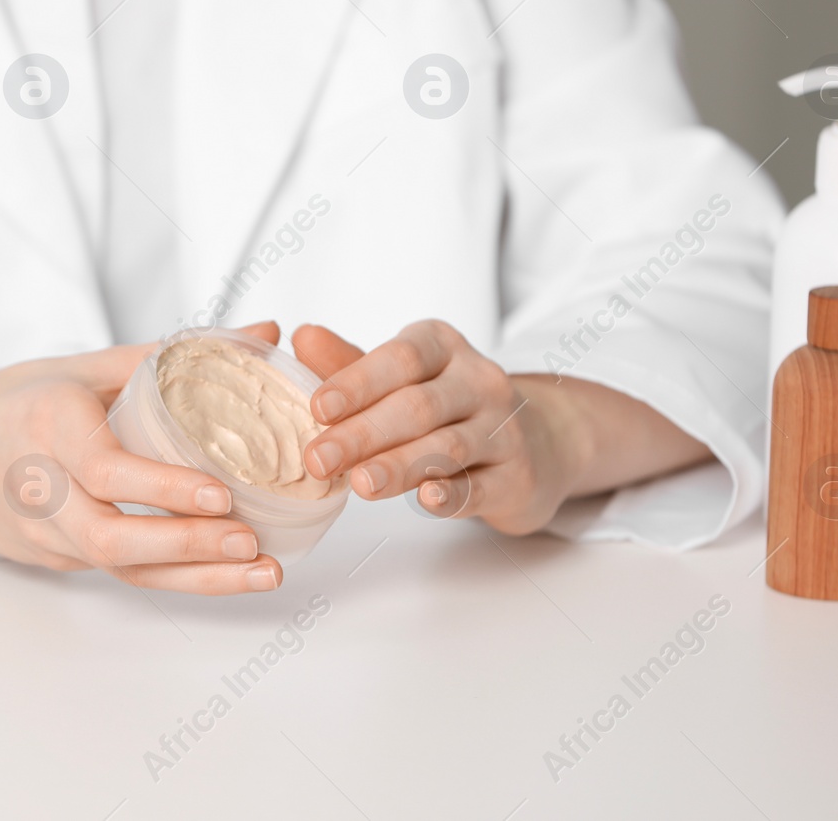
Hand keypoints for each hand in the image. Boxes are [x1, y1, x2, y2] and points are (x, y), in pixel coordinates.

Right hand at [0, 324, 287, 593]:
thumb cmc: (26, 400)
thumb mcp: (88, 365)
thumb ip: (174, 354)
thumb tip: (263, 334)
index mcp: (46, 424)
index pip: (103, 467)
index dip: (163, 487)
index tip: (221, 493)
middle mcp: (41, 486)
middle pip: (110, 535)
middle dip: (186, 544)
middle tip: (251, 541)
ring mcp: (47, 532)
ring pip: (120, 567)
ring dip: (197, 577)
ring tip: (262, 571)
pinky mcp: (60, 559)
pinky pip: (122, 575)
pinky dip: (180, 579)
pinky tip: (230, 576)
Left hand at [292, 321, 710, 533]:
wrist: (537, 441)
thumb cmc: (449, 405)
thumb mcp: (402, 376)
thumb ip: (350, 363)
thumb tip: (300, 337)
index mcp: (443, 346)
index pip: (401, 358)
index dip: (358, 382)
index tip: (317, 408)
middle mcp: (479, 380)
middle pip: (418, 406)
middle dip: (363, 434)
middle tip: (317, 459)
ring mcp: (503, 429)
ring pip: (447, 447)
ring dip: (400, 466)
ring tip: (359, 484)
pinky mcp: (516, 477)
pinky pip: (481, 486)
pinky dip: (453, 494)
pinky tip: (426, 500)